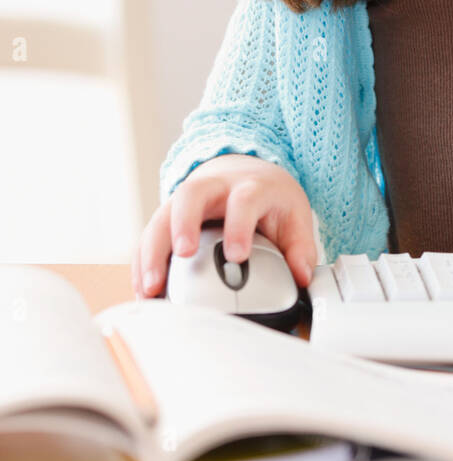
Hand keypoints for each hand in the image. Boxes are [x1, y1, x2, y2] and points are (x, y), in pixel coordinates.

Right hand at [133, 154, 319, 298]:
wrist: (245, 170)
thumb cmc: (268, 197)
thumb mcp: (293, 215)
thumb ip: (300, 246)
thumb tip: (301, 277)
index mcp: (249, 186)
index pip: (243, 200)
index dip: (238, 225)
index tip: (237, 255)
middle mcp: (213, 187)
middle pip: (191, 195)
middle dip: (183, 224)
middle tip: (183, 255)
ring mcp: (186, 200)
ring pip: (162, 215)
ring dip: (152, 251)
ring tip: (151, 287)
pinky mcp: (168, 216)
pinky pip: (149, 235)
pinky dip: (143, 263)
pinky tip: (144, 290)